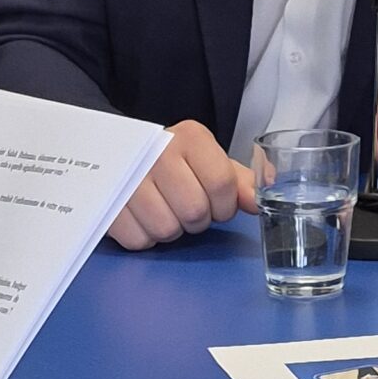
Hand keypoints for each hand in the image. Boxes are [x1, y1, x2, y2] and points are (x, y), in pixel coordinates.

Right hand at [106, 118, 256, 247]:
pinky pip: (139, 240)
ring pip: (167, 229)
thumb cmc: (175, 163)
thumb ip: (241, 181)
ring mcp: (130, 177)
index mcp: (191, 138)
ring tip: (165, 210)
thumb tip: (268, 188)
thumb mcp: (210, 163)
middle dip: (198, 219)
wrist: (123, 155)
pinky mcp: (109, 202)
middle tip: (188, 207)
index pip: (222, 184)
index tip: (218, 203)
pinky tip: (143, 217)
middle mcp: (159, 152)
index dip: (225, 205)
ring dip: (171, 229)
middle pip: (195, 211)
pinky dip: (145, 237)